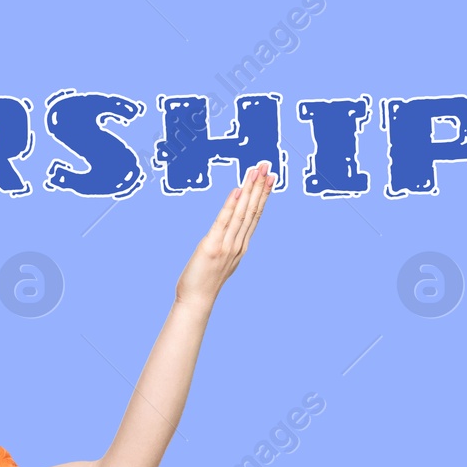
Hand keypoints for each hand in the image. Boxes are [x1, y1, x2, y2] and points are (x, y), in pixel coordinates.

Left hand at [174, 159, 274, 308]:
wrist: (196, 300)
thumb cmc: (204, 281)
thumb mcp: (220, 260)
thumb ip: (226, 244)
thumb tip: (227, 230)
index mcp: (241, 246)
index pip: (255, 216)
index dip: (263, 196)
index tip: (270, 178)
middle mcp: (238, 244)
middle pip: (252, 210)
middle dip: (260, 187)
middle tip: (267, 166)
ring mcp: (227, 245)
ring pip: (242, 213)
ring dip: (250, 190)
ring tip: (256, 171)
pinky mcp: (212, 247)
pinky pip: (223, 222)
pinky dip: (231, 205)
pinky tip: (237, 190)